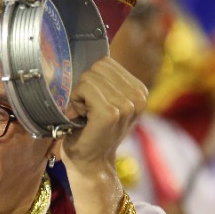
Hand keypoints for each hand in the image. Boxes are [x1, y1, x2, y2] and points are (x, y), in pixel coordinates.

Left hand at [60, 57, 147, 178]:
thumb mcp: (108, 102)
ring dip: (79, 97)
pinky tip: (81, 120)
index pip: (105, 62)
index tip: (93, 103)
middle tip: (87, 111)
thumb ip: (107, 80)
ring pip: (89, 77)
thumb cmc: (92, 131)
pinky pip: (83, 89)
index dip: (92, 81)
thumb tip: (90, 50)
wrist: (91, 163)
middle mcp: (138, 95)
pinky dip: (75, 103)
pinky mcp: (111, 113)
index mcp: (139, 90)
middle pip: (97, 67)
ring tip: (85, 116)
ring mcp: (126, 104)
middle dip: (85, 87)